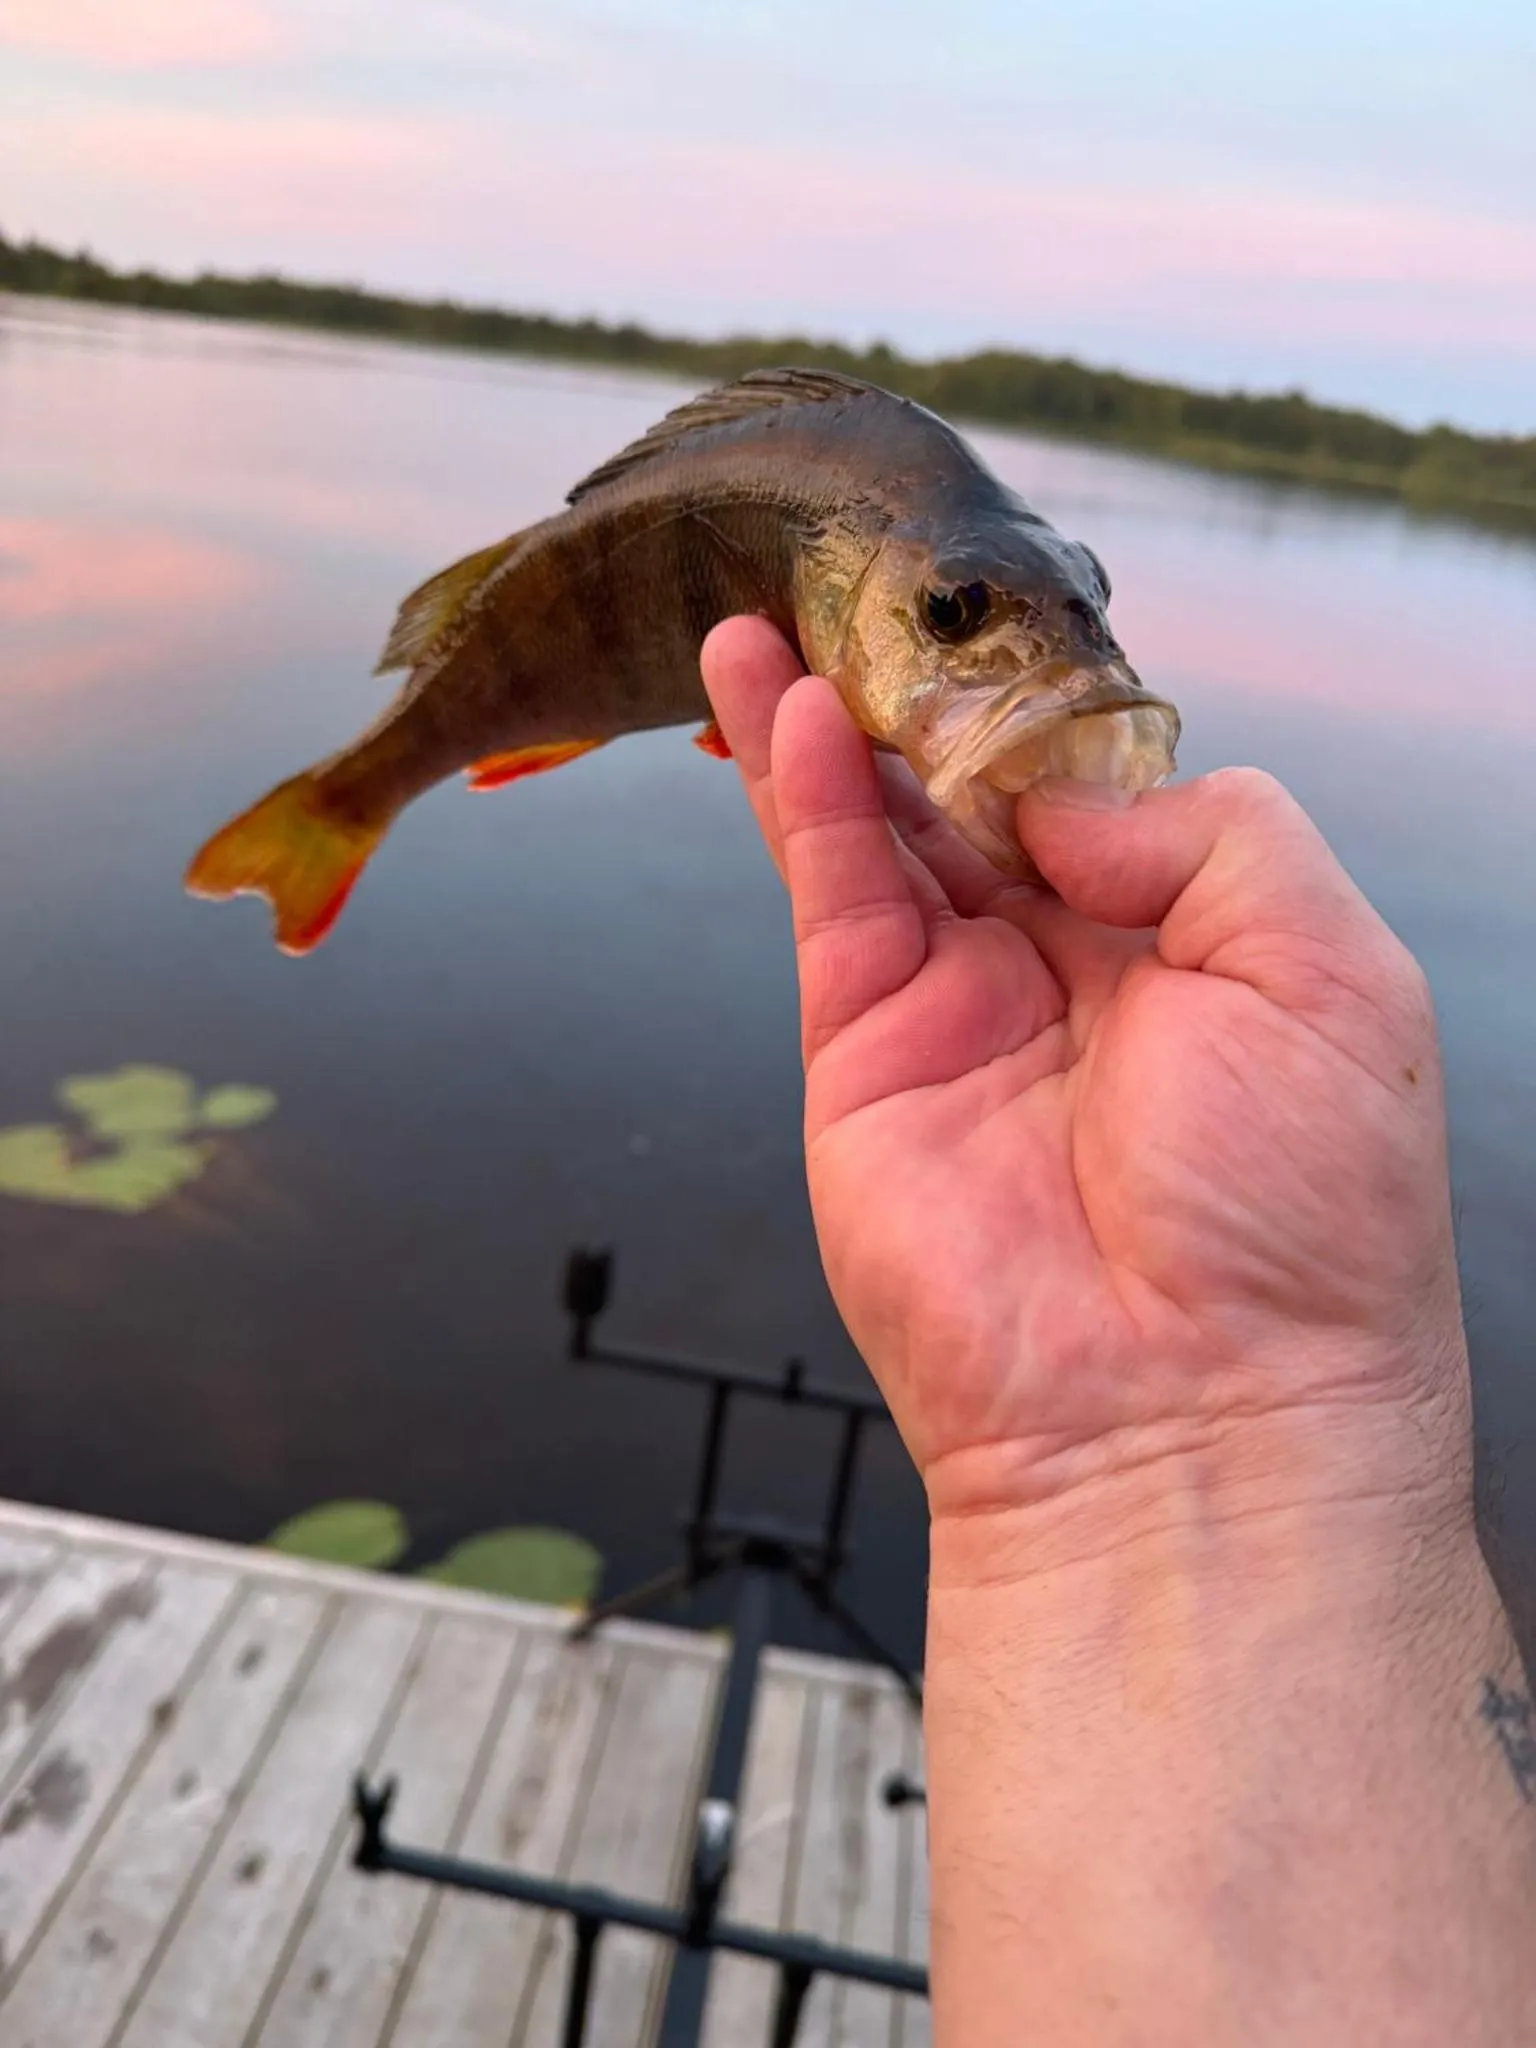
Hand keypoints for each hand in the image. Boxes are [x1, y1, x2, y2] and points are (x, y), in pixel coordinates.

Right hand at [701, 618, 1468, 1560]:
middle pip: (974, 797)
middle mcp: (1070, 971)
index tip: (1004, 623)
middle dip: (922, 697)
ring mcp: (958, 1012)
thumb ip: (1207, 834)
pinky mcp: (864, 1054)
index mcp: (1195, 949)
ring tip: (782, 616)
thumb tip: (1061, 797)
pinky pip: (831, 894)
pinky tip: (786, 710)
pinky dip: (803, 795)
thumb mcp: (1333, 974)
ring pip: (882, 830)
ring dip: (831, 720)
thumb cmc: (1302, 1225)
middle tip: (867, 592)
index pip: (1100, 790)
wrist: (1188, 1419)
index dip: (1049, 707)